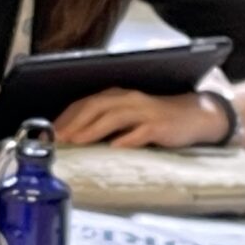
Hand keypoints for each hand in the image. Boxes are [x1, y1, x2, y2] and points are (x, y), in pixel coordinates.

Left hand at [53, 87, 229, 149]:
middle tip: (58, 138)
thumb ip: (104, 124)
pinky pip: (140, 132)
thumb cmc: (155, 119)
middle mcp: (129, 99)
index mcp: (118, 96)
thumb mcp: (127, 117)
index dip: (67, 116)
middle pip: (96, 106)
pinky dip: (126, 139)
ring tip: (78, 141)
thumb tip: (74, 139)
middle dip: (74, 122)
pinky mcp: (159, 126)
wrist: (194, 116)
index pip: (86, 102)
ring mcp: (144, 112)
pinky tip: (114, 147)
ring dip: (93, 129)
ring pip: (114, 117)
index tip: (50, 132)